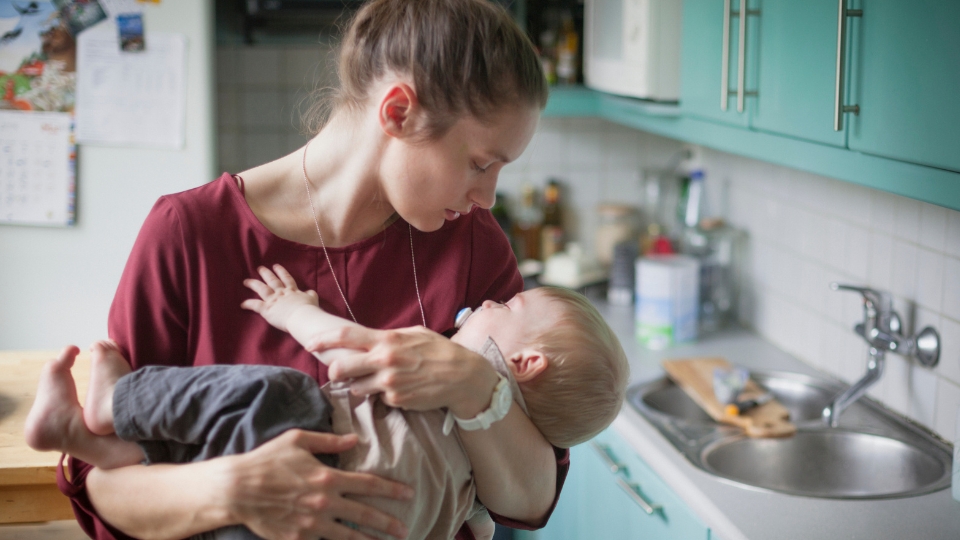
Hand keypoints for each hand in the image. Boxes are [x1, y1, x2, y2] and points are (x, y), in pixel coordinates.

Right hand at [225, 429, 411, 539]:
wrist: (236, 489)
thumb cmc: (266, 460)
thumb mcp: (298, 440)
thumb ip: (329, 440)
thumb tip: (354, 440)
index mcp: (328, 477)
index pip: (368, 484)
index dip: (392, 490)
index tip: (408, 494)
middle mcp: (324, 502)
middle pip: (365, 514)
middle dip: (388, 522)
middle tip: (405, 528)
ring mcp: (311, 524)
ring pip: (348, 536)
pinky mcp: (298, 539)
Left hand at [242, 265, 319, 332]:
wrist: (302, 317)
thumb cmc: (309, 309)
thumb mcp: (313, 299)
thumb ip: (310, 294)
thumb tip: (310, 292)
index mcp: (292, 291)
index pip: (286, 278)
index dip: (281, 272)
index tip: (276, 266)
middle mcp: (281, 293)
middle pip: (272, 281)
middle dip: (265, 274)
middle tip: (260, 268)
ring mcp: (273, 300)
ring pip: (261, 289)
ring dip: (254, 284)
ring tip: (246, 281)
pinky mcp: (267, 309)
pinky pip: (255, 305)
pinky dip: (248, 304)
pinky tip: (242, 304)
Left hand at [307, 326, 499, 417]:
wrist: (463, 377)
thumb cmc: (440, 351)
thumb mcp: (414, 334)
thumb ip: (388, 336)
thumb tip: (367, 339)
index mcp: (388, 340)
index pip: (346, 336)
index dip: (323, 340)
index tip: (310, 344)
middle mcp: (385, 361)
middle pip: (341, 367)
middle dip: (335, 371)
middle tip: (339, 373)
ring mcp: (389, 383)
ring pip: (357, 388)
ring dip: (362, 385)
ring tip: (382, 380)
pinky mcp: (396, 400)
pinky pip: (380, 399)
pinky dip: (385, 395)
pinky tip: (403, 388)